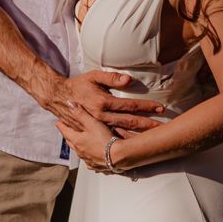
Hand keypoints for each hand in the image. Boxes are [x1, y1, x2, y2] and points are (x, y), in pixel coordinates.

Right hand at [37, 69, 164, 132]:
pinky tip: (136, 145)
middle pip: (130, 122)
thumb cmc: (79, 85)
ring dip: (139, 136)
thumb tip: (128, 79)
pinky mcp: (95, 132)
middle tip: (163, 126)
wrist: (59, 98)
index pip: (130, 105)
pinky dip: (126, 142)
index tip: (160, 108)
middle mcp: (101, 117)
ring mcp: (98, 127)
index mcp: (103, 102)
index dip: (146, 107)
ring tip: (154, 137)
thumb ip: (111, 77)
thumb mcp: (93, 76)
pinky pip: (112, 139)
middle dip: (148, 124)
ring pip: (123, 133)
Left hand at [53, 110, 116, 171]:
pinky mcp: (96, 165)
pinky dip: (88, 156)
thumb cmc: (104, 139)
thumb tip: (69, 104)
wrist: (117, 156)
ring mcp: (87, 159)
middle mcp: (80, 151)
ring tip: (78, 142)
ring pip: (79, 151)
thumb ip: (80, 113)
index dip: (61, 126)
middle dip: (67, 136)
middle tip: (66, 131)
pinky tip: (91, 156)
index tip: (57, 123)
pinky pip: (89, 161)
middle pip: (70, 142)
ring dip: (77, 146)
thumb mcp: (92, 123)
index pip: (65, 131)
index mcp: (77, 141)